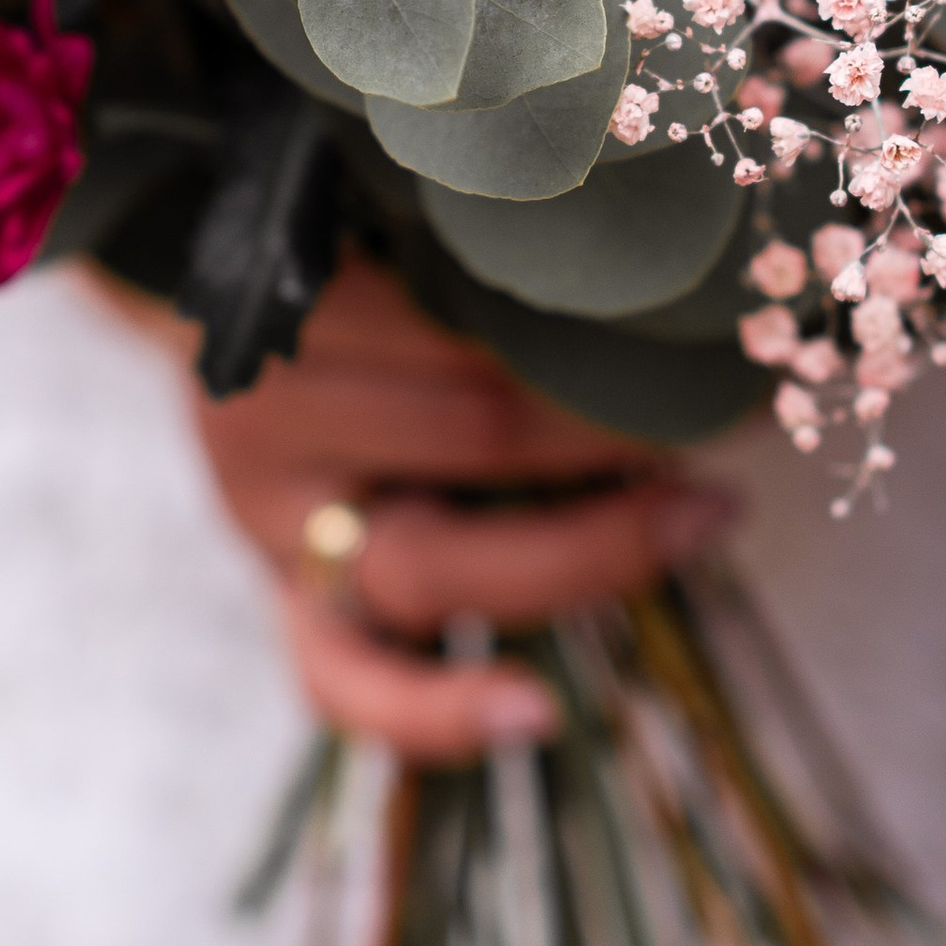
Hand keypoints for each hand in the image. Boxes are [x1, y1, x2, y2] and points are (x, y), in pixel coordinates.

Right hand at [188, 248, 737, 762]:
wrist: (216, 318)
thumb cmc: (343, 257)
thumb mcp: (390, 229)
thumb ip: (479, 261)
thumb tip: (660, 294)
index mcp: (294, 308)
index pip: (475, 332)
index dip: (602, 342)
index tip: (707, 331)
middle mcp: (272, 427)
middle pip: (475, 437)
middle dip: (617, 433)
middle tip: (729, 417)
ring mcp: (275, 532)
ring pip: (438, 564)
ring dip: (590, 545)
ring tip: (700, 516)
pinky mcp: (290, 607)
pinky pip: (350, 687)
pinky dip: (438, 713)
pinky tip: (534, 715)